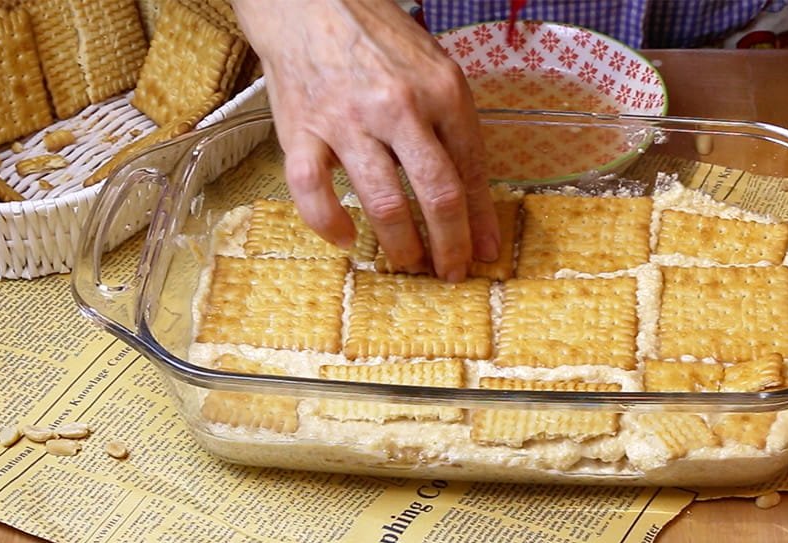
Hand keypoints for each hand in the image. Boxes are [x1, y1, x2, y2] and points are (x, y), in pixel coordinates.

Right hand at [233, 0, 500, 279]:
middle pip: (437, 194)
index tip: (485, 253)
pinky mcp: (302, 130)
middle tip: (451, 271)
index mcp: (442, 91)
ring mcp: (347, 120)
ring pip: (383, 202)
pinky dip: (329, 224)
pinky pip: (313, 191)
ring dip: (401, 245)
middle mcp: (399, 107)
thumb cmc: (380, 43)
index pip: (471, 170)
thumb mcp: (435, 73)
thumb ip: (454, 132)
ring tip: (409, 263)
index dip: (481, 221)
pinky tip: (347, 238)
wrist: (312, 3)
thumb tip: (472, 202)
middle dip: (449, 245)